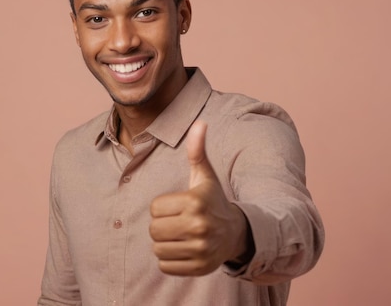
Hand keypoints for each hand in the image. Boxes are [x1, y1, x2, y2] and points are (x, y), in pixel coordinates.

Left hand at [149, 120, 250, 275]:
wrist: (237, 232)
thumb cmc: (213, 199)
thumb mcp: (205, 175)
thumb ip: (197, 150)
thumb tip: (200, 123)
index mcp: (195, 201)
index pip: (155, 208)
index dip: (162, 206)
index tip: (178, 205)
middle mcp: (199, 226)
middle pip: (154, 230)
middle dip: (161, 225)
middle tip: (177, 221)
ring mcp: (201, 249)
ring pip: (158, 249)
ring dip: (164, 243)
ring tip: (180, 235)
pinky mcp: (199, 267)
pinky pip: (165, 266)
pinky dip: (170, 259)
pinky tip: (184, 249)